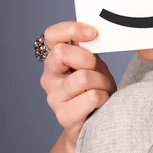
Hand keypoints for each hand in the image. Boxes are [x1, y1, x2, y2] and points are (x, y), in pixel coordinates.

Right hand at [39, 21, 116, 152]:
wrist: (95, 123)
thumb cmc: (95, 88)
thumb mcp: (93, 63)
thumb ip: (88, 48)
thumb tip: (93, 32)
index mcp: (54, 59)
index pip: (51, 35)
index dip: (72, 29)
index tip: (93, 33)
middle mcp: (49, 77)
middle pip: (61, 53)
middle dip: (88, 59)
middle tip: (97, 69)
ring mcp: (53, 97)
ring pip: (83, 77)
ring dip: (102, 82)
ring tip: (103, 89)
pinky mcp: (64, 116)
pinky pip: (92, 97)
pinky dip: (104, 97)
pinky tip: (102, 103)